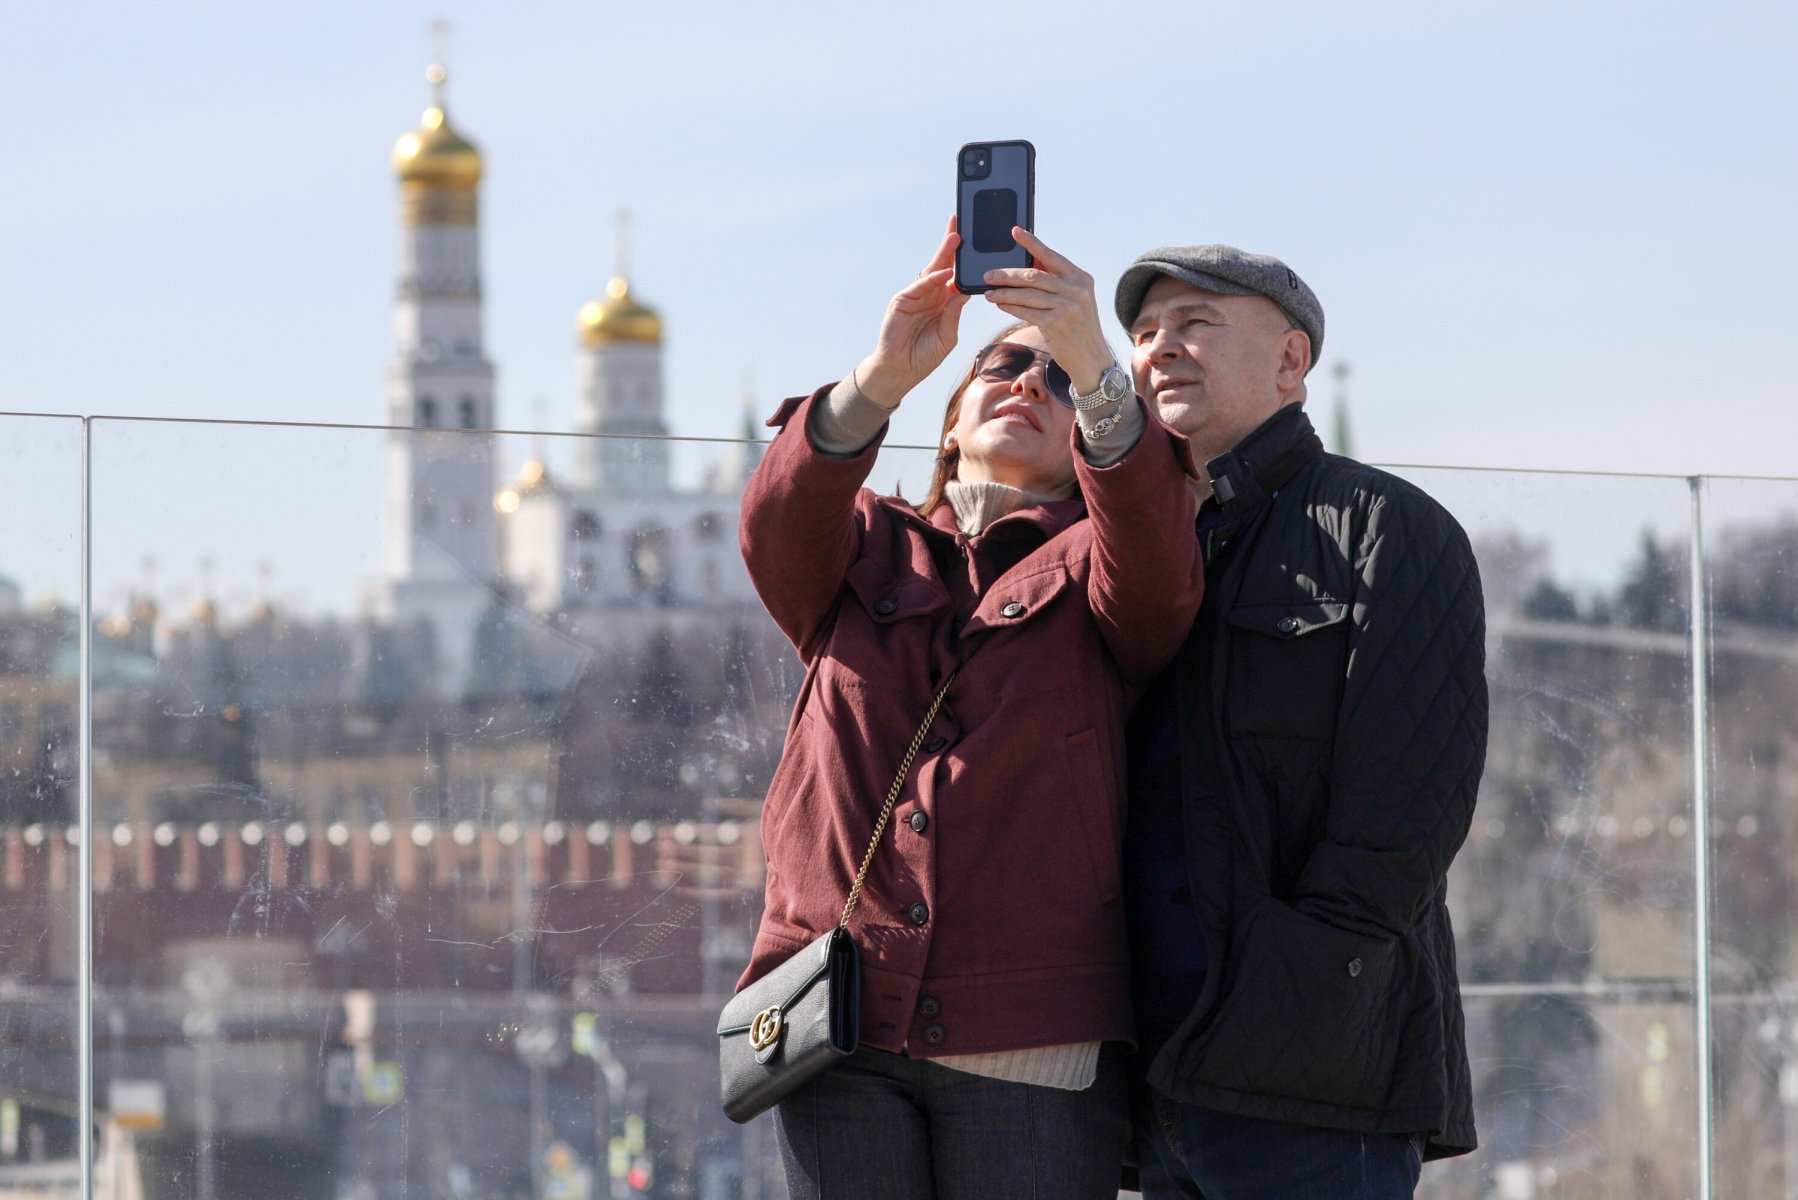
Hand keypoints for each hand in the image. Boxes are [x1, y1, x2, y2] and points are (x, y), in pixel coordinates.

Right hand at [853, 217, 971, 408]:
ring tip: (956, 238)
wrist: (901, 369)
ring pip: (931, 271)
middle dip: (952, 245)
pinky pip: (919, 287)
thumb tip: (965, 292)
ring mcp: (915, 295)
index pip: (957, 275)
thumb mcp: (948, 335)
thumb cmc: (925, 355)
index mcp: (944, 301)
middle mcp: (931, 294)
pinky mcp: (902, 301)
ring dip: (943, 254)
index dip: (965, 260)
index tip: (976, 244)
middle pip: (944, 265)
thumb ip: (954, 314)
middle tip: (962, 225)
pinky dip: (931, 279)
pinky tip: (943, 272)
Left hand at [981, 227, 1116, 394]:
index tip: (1014, 232)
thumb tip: (1026, 264)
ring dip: (1004, 292)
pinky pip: (1026, 311)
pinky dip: (1010, 307)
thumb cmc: (1078, 327)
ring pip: (1027, 294)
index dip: (1031, 242)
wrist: (1092, 359)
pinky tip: (999, 303)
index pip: (1051, 256)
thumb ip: (1056, 282)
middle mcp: (1076, 289)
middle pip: (1034, 275)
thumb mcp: (1075, 300)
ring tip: (988, 291)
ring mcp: (1067, 306)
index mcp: (1080, 277)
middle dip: (1007, 274)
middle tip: (988, 274)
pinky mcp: (1056, 323)